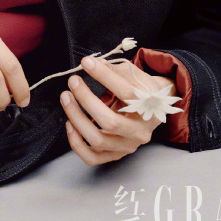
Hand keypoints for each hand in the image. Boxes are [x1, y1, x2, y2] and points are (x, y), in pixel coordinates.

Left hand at [60, 55, 175, 165]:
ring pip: (98, 140)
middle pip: (110, 121)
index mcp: (149, 108)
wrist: (154, 110)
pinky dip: (77, 143)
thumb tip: (91, 63)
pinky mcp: (116, 155)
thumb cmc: (141, 89)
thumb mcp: (135, 75)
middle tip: (73, 81)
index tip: (86, 63)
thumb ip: (115, 69)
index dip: (103, 76)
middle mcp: (140, 131)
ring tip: (66, 98)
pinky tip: (69, 124)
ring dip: (77, 118)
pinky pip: (93, 157)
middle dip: (86, 99)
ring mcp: (128, 146)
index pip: (126, 92)